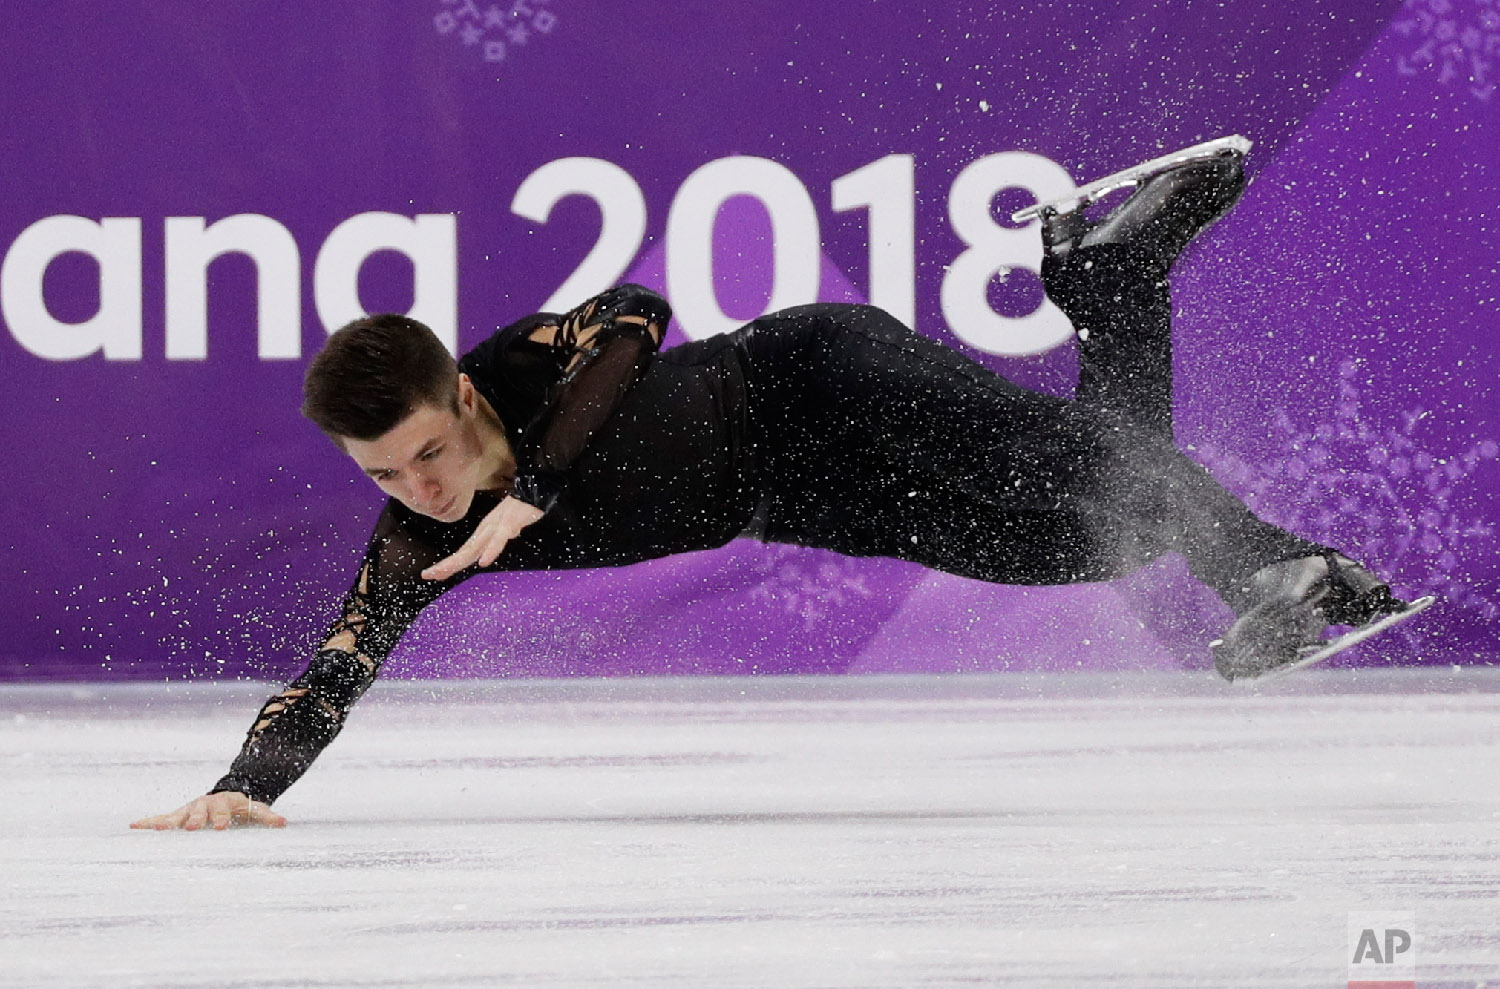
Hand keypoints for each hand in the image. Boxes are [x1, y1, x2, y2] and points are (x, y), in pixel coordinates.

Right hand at [130, 791, 286, 830]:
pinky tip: (133, 827)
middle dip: (195, 820)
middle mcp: (204, 805)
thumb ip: (267, 817)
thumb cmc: (242, 809)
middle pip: (199, 812)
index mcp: (224, 804)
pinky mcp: (178, 815)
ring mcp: (189, 810)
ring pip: (177, 815)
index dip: (222, 819)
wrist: (228, 797)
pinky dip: (148, 823)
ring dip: (168, 822)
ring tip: (158, 830)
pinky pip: (161, 818)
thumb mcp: (255, 811)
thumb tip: (283, 823)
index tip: (221, 828)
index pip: (223, 812)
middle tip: (191, 828)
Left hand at [421, 495, 544, 579]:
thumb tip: (496, 547)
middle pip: (464, 552)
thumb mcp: (507, 528)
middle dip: (446, 565)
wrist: (533, 489)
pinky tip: (483, 562)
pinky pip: (499, 539)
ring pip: (475, 547)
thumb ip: (500, 538)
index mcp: (484, 533)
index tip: (432, 574)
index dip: (448, 564)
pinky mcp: (509, 523)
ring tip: (443, 571)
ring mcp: (496, 527)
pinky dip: (491, 550)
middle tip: (428, 575)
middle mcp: (485, 530)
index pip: (464, 552)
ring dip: (458, 560)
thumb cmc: (520, 509)